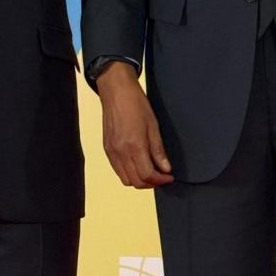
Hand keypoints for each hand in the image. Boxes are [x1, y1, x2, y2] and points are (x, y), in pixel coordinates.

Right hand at [96, 62, 173, 187]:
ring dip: (139, 180)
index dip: (161, 180)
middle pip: (135, 182)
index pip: (148, 175)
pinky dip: (128, 173)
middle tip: (162, 177)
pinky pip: (117, 170)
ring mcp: (112, 152)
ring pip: (125, 179)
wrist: (116, 92)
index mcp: (134, 146)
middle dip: (151, 183)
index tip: (169, 177)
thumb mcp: (153, 125)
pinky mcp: (106, 149)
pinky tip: (137, 165)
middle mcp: (121, 152)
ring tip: (150, 173)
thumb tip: (165, 168)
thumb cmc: (136, 104)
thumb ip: (158, 150)